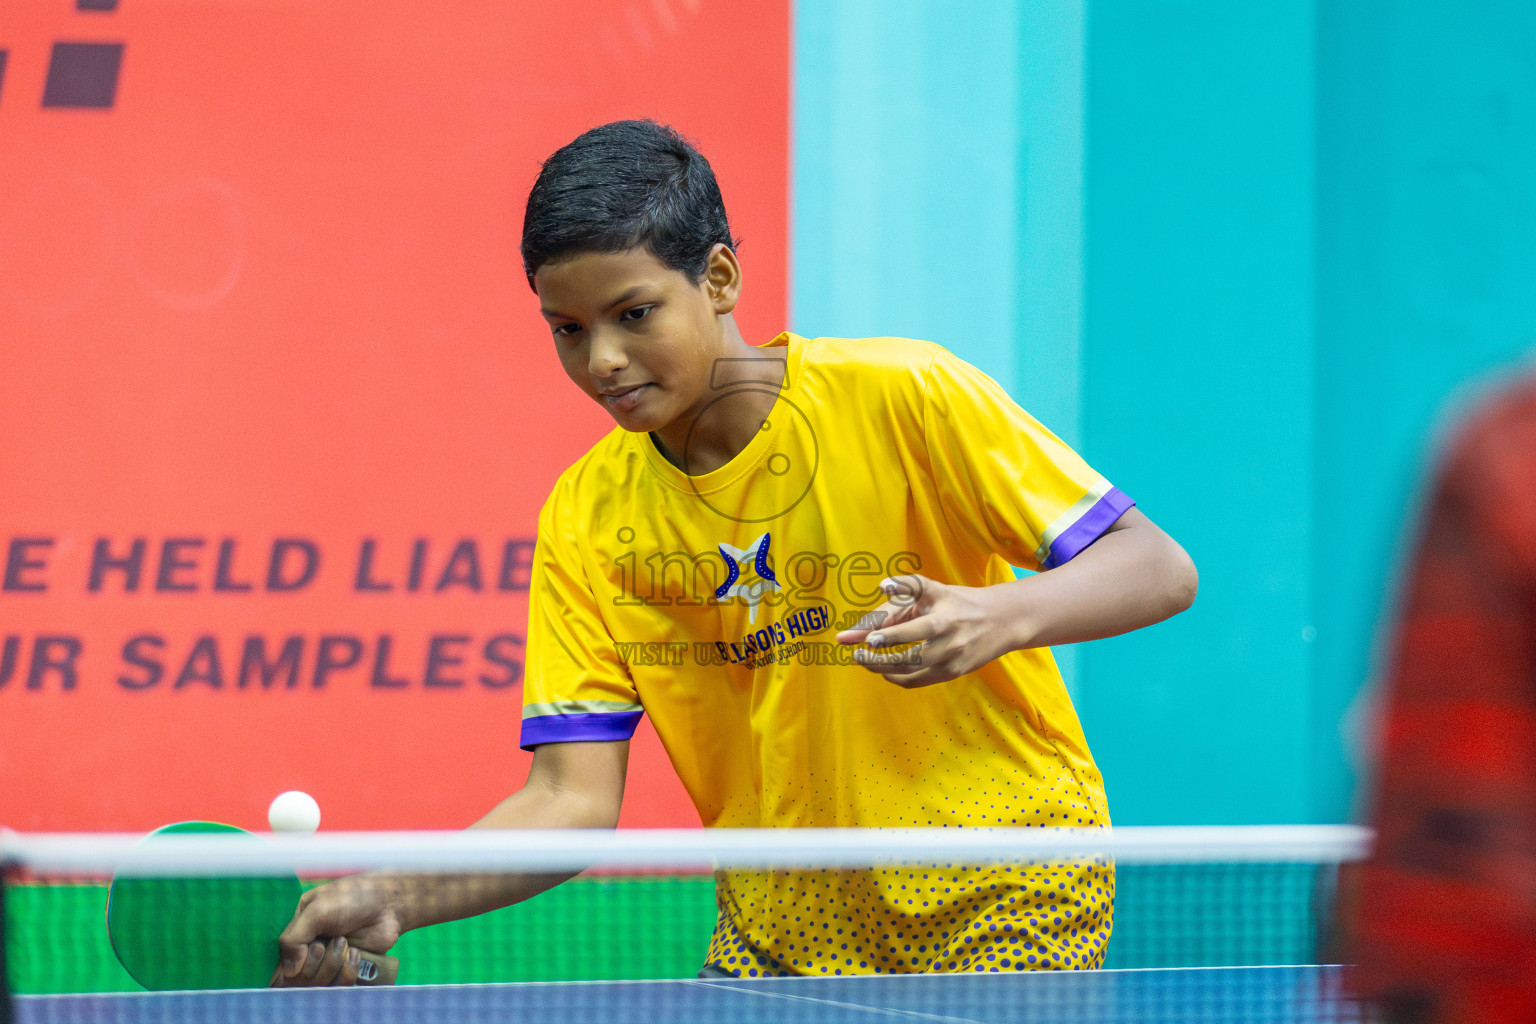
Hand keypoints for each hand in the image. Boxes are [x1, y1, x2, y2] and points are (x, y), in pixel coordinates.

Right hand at [272, 875, 402, 986]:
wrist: (388, 903)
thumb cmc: (351, 898)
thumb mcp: (315, 910)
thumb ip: (292, 938)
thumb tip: (289, 972)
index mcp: (296, 931)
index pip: (280, 962)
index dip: (290, 965)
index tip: (307, 951)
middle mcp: (309, 949)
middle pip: (297, 978)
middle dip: (314, 962)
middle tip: (328, 942)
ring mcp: (328, 961)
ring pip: (318, 984)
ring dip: (332, 964)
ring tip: (344, 942)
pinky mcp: (347, 970)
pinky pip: (340, 985)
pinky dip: (348, 970)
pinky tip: (356, 952)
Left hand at [834, 573, 1012, 686]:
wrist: (1001, 620)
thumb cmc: (956, 603)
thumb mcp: (931, 592)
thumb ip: (898, 598)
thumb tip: (871, 602)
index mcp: (941, 607)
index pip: (911, 619)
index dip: (888, 631)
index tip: (867, 638)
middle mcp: (948, 632)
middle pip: (910, 653)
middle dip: (879, 656)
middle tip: (857, 653)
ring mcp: (952, 655)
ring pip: (911, 670)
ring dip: (883, 668)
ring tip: (865, 660)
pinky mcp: (954, 672)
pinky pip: (918, 681)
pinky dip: (897, 678)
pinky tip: (885, 671)